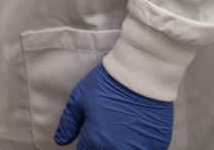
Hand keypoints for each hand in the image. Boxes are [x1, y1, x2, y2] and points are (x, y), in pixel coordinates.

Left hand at [54, 63, 172, 148]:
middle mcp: (118, 149)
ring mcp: (141, 149)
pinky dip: (138, 146)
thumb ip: (69, 124)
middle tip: (104, 131)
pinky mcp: (158, 144)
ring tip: (120, 131)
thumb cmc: (106, 85)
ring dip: (119, 147)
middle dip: (100, 147)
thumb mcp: (80, 100)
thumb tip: (60, 141)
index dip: (85, 145)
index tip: (88, 137)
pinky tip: (135, 134)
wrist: (140, 76)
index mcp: (97, 140)